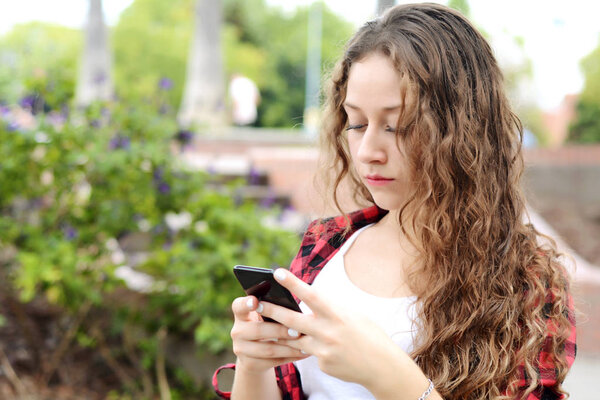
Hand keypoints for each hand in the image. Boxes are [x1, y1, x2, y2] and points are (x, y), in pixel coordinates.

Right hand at [230, 295, 307, 372]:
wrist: (255, 351)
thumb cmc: (266, 323)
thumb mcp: (265, 314)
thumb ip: (274, 308)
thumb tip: (295, 309)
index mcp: (241, 313)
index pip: (239, 306)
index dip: (246, 303)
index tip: (255, 301)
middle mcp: (237, 331)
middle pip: (257, 330)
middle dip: (279, 331)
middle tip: (297, 331)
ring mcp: (241, 349)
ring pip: (267, 349)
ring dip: (288, 347)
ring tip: (305, 345)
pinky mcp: (249, 364)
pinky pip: (273, 361)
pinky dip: (290, 357)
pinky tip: (303, 353)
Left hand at [257, 269, 404, 387]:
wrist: (382, 367)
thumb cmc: (369, 335)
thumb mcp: (353, 315)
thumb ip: (331, 309)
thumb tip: (311, 302)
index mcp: (337, 315)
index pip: (311, 295)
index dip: (293, 283)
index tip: (276, 273)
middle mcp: (328, 332)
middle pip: (292, 320)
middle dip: (272, 311)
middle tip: (257, 304)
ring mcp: (324, 350)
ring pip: (295, 339)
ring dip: (282, 332)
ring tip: (267, 324)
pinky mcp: (322, 364)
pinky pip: (309, 353)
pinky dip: (311, 348)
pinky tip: (320, 347)